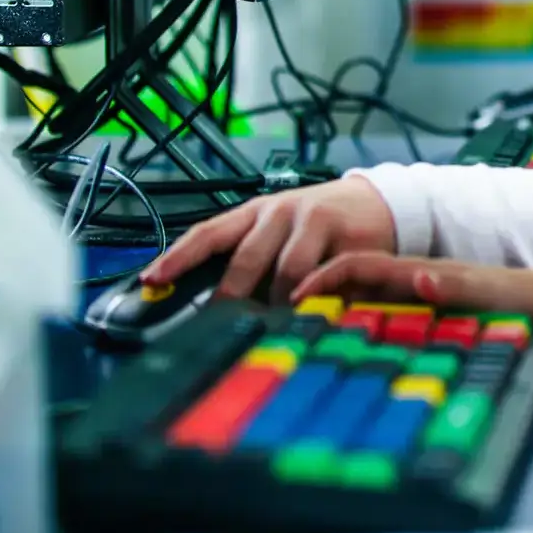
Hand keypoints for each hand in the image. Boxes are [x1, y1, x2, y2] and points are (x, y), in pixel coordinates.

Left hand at [141, 177, 397, 303]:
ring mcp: (312, 220)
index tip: (152, 281)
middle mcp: (278, 212)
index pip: (208, 233)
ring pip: (285, 271)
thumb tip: (213, 307)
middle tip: (220, 327)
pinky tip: (310, 314)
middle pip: (245, 258)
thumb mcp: (280, 232)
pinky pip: (323, 275)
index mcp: (254, 213)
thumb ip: (253, 258)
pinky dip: (313, 298)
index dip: (178, 257)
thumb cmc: (321, 226)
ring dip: (278, 304)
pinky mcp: (344, 235)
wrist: (380, 204)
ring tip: (273, 329)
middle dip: (231, 297)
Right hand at [293, 252, 512, 311]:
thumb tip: (420, 277)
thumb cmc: (520, 300)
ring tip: (290, 328)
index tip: (294, 297)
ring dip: (323, 308)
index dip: (325, 278)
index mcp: (420, 272)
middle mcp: (412, 282)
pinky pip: (373, 316)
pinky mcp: (420, 315)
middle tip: (276, 313)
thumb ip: (456, 285)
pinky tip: (331, 343)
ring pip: (358, 298)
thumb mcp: (489, 293)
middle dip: (310, 290)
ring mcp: (415, 298)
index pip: (360, 264)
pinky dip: (347, 324)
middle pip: (349, 280)